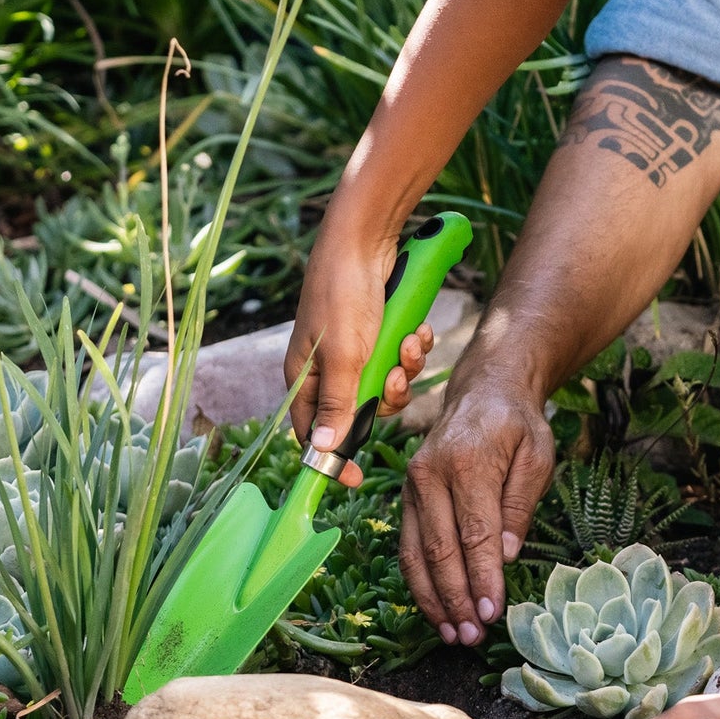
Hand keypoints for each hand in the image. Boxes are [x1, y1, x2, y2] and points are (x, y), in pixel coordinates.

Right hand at [285, 228, 434, 488]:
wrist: (366, 239)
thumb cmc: (344, 294)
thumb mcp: (343, 356)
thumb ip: (336, 404)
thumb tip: (322, 448)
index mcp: (303, 377)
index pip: (312, 433)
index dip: (334, 457)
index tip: (357, 479)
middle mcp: (325, 367)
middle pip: (358, 411)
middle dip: (385, 397)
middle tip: (395, 377)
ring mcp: (352, 350)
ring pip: (384, 384)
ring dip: (404, 369)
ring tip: (410, 341)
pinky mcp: (376, 333)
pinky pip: (397, 358)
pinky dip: (410, 348)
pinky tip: (416, 328)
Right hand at [399, 374, 554, 644]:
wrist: (482, 391)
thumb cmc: (517, 425)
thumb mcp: (537, 455)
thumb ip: (520, 504)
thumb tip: (506, 555)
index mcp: (467, 462)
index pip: (474, 533)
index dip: (482, 577)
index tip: (492, 612)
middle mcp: (430, 475)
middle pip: (440, 549)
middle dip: (456, 598)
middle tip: (472, 636)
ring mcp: (412, 486)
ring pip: (416, 553)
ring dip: (433, 599)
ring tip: (453, 634)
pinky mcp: (406, 497)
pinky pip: (409, 547)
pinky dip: (420, 582)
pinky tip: (436, 609)